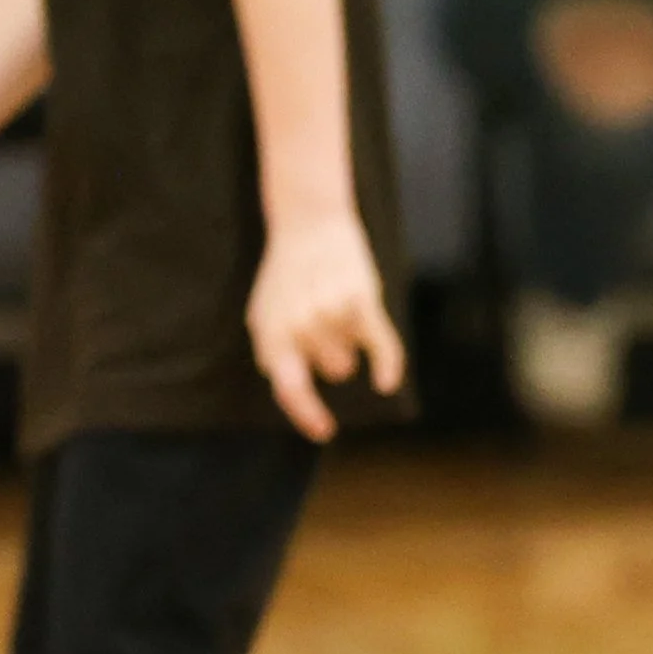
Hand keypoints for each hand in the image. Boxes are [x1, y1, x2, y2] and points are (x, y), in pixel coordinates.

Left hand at [246, 210, 405, 440]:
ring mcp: (330, 315)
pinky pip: (380, 346)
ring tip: (340, 310)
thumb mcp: (266, 311)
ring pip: (350, 360)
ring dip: (352, 344)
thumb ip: (277, 350)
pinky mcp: (359, 301)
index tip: (324, 431)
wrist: (308, 222)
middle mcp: (300, 327)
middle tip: (327, 323)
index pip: (290, 388)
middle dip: (335, 358)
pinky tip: (386, 381)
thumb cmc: (289, 273)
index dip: (307, 414)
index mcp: (272, 333)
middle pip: (333, 374)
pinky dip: (386, 364)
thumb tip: (297, 389)